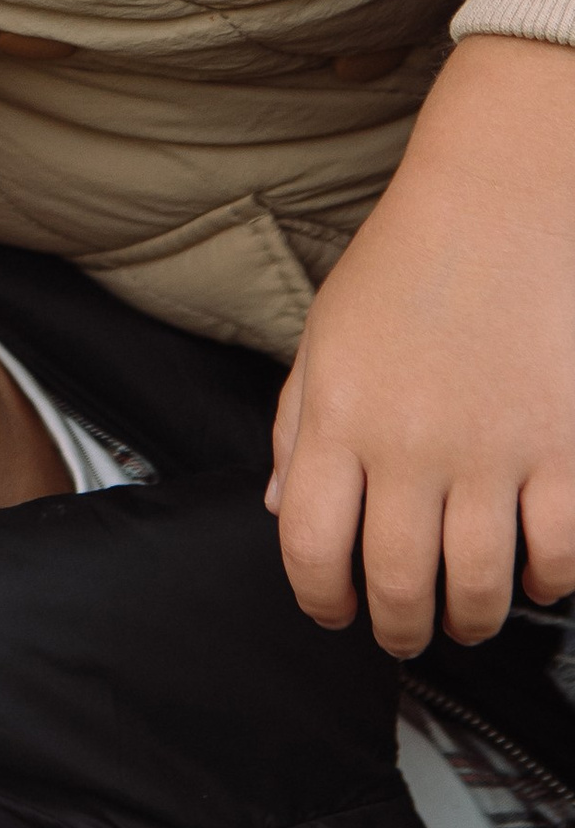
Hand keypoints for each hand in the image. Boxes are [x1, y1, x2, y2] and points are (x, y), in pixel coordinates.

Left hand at [270, 34, 574, 652]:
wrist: (509, 194)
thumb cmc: (414, 260)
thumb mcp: (328, 336)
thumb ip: (297, 426)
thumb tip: (281, 511)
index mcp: (339, 416)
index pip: (309, 546)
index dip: (317, 598)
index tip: (332, 611)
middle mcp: (413, 445)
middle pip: (397, 583)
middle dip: (397, 627)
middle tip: (404, 632)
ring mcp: (497, 451)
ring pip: (481, 586)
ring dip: (473, 618)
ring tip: (469, 617)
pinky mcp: (570, 449)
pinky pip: (561, 555)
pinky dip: (549, 582)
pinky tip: (537, 575)